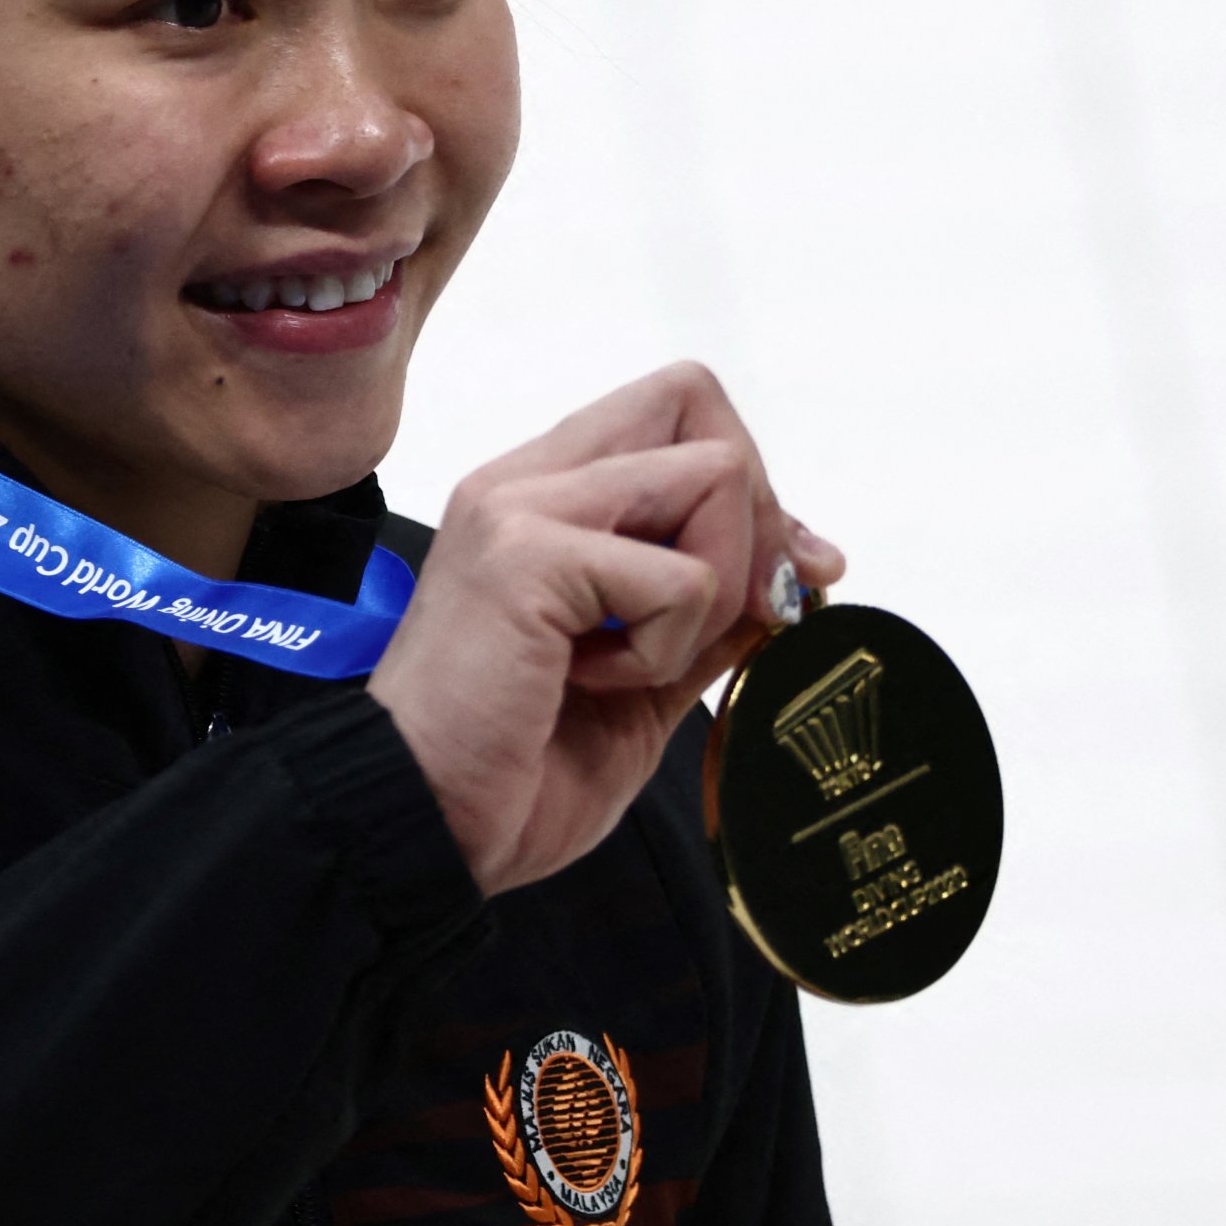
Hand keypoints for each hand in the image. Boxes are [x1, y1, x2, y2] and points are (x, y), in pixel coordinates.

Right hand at [365, 362, 846, 896]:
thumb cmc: (511, 768)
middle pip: (697, 397)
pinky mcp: (526, 555)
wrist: (421, 827)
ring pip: (712, 476)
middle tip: (724, 613)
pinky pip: (682, 578)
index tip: (769, 585)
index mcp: (549, 494)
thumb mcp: (647, 677)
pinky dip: (666, 650)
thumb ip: (712, 612)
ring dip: (713, 590)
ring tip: (631, 660)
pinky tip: (590, 682)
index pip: (681, 406)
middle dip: (751, 513)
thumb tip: (804, 566)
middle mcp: (529, 479)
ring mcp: (522, 507)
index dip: (749, 488)